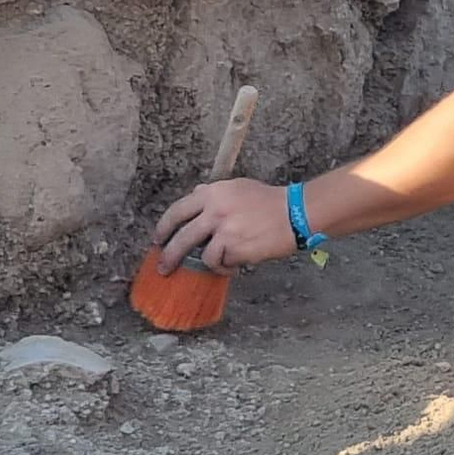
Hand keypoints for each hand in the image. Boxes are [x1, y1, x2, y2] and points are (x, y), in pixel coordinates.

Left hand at [151, 178, 296, 274]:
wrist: (294, 213)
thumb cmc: (269, 201)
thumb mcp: (239, 187)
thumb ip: (215, 194)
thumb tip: (195, 194)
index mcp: (212, 193)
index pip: (177, 211)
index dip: (163, 228)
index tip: (158, 239)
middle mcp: (214, 210)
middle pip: (181, 238)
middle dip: (169, 256)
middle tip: (164, 267)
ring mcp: (223, 231)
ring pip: (202, 255)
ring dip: (209, 262)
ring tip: (221, 263)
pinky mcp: (234, 248)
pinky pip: (221, 263)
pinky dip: (226, 267)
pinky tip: (237, 264)